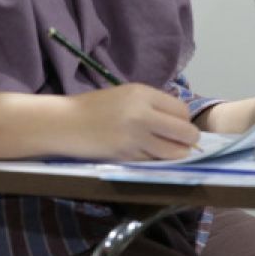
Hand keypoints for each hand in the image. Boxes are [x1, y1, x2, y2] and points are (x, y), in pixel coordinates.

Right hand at [59, 84, 199, 160]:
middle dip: (189, 139)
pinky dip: (157, 160)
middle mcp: (142, 114)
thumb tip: (180, 120)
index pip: (182, 110)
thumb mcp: (126, 95)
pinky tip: (151, 156)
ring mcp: (135, 137)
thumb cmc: (95, 107)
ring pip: (174, 151)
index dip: (184, 120)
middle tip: (185, 143)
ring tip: (171, 151)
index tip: (179, 125)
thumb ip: (152, 105)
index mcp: (142, 94)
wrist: (65, 123)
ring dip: (177, 153)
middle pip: (185, 131)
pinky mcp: (127, 156)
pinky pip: (154, 161)